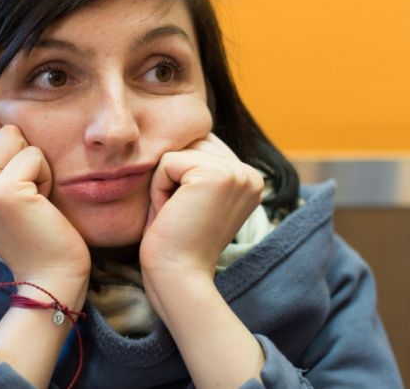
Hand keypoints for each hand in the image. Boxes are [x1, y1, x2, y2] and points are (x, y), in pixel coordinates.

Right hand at [0, 124, 90, 285]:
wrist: (51, 279)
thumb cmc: (39, 239)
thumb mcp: (4, 204)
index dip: (3, 152)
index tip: (16, 189)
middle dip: (20, 154)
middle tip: (28, 195)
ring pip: (10, 135)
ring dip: (33, 161)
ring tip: (34, 197)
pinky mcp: (4, 193)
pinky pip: (33, 154)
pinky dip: (46, 175)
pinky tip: (43, 204)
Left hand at [140, 133, 263, 280]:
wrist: (177, 278)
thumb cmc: (175, 242)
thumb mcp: (193, 198)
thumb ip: (197, 166)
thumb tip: (184, 130)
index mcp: (250, 179)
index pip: (202, 149)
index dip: (181, 179)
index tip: (188, 214)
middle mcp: (250, 174)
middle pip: (191, 145)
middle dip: (173, 178)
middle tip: (180, 216)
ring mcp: (236, 173)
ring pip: (178, 152)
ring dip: (165, 183)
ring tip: (176, 215)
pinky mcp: (215, 175)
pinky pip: (166, 162)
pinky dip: (158, 189)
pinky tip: (171, 215)